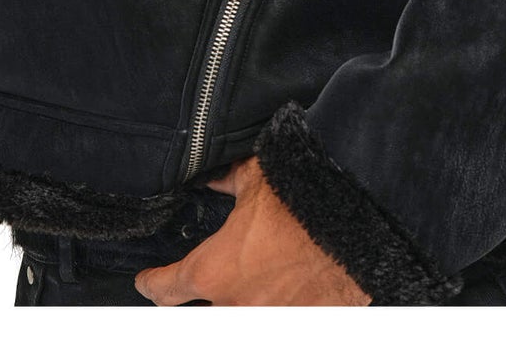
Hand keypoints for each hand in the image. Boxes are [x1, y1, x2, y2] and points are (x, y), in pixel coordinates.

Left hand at [132, 154, 371, 305]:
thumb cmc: (303, 197)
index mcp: (213, 271)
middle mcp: (235, 306)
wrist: (359, 221)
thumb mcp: (256, 179)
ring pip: (242, 314)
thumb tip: (214, 180)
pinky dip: (279, 302)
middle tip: (216, 274)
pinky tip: (289, 282)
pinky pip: (280, 315)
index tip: (146, 281)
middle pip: (204, 312)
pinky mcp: (304, 326)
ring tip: (261, 271)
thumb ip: (228, 183)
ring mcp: (270, 321)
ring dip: (246, 297)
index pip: (166, 289)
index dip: (152, 283)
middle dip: (205, 293)